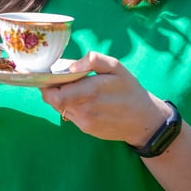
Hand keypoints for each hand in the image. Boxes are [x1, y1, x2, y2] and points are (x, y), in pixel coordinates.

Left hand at [39, 52, 170, 146]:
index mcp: (89, 92)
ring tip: (77, 88)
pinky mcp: (87, 130)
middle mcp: (84, 110)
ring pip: (60, 108)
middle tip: (62, 79)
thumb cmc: (129, 90)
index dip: (47, 84)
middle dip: (53, 89)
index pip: (54, 94)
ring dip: (62, 97)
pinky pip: (71, 115)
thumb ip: (92, 60)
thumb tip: (70, 66)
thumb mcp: (116, 67)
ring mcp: (84, 122)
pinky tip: (86, 100)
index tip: (50, 75)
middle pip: (53, 101)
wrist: (144, 120)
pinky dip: (72, 106)